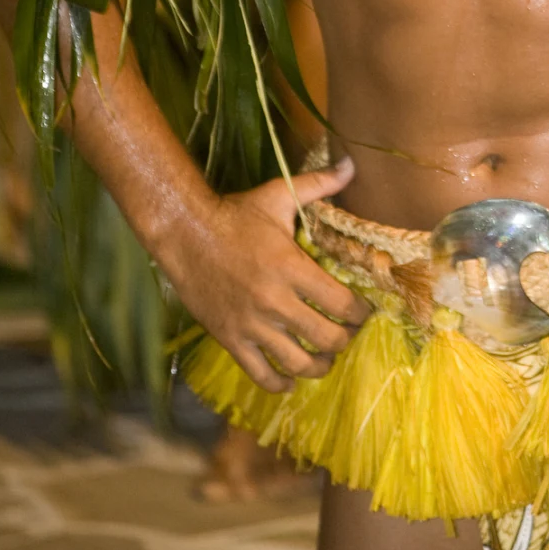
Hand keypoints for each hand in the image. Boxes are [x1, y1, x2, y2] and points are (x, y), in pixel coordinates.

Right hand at [160, 158, 369, 391]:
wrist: (184, 234)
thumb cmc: (236, 215)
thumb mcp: (278, 195)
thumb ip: (319, 184)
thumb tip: (351, 165)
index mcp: (291, 268)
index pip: (342, 304)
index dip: (361, 312)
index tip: (364, 310)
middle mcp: (275, 302)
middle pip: (326, 339)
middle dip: (345, 339)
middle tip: (348, 332)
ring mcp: (251, 326)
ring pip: (298, 364)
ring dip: (320, 365)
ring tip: (326, 357)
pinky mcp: (230, 339)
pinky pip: (261, 374)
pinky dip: (280, 384)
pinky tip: (290, 380)